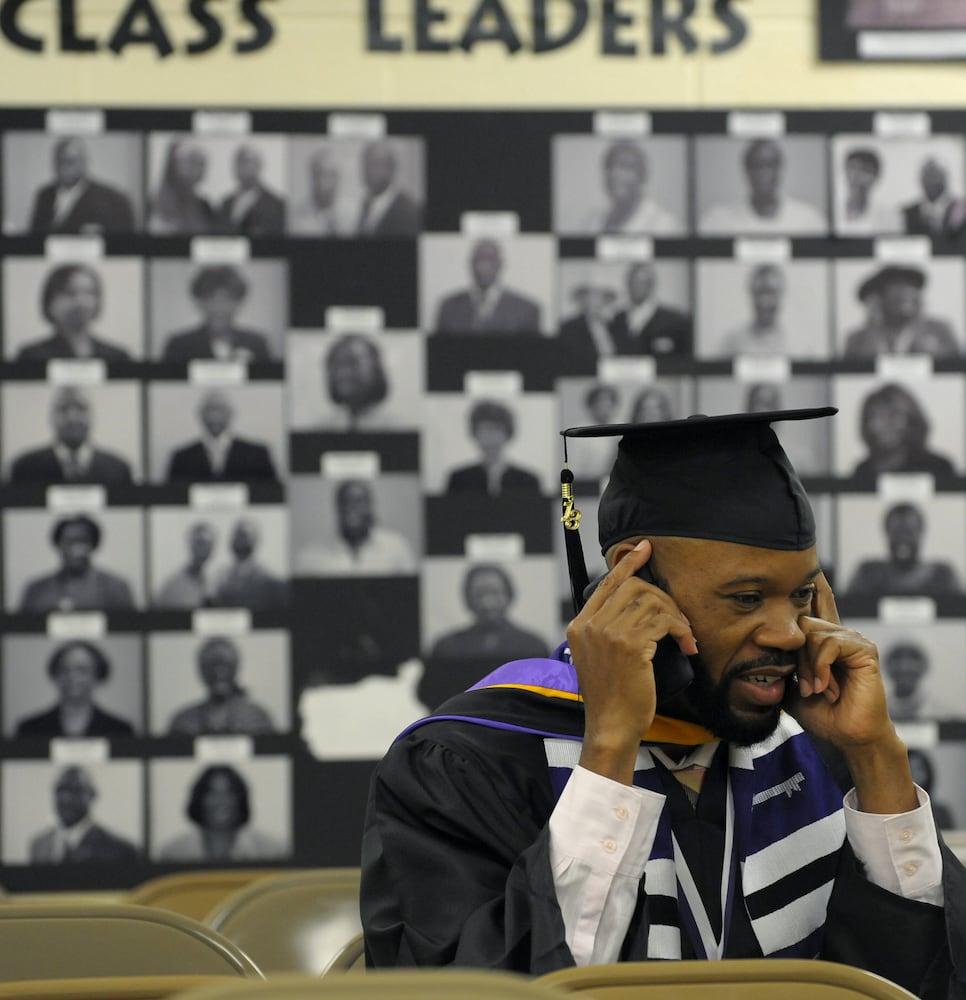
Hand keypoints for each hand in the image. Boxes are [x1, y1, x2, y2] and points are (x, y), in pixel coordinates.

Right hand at [565, 539, 696, 784]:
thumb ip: (607, 629)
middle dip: (663, 597)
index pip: (606, 583)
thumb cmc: (611, 696)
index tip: (644, 549)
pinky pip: (664, 622)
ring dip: (676, 616)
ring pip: (652, 602)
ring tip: (685, 635)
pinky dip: (682, 630)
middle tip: (678, 619)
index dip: (628, 563)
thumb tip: (639, 606)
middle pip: (633, 587)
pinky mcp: (630, 645)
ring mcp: (608, 633)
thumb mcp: (599, 657)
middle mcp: (591, 625)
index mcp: (579, 625)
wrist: (611, 726)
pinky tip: (688, 645)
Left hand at [788, 573, 915, 812]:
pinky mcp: (864, 649)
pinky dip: (819, 666)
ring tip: (813, 688)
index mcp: (821, 640)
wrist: (847, 735)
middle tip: (802, 685)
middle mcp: (837, 634)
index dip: (808, 585)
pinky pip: (829, 643)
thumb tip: (756, 646)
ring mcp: (852, 639)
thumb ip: (780, 662)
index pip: (812, 603)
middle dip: (795, 655)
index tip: (802, 567)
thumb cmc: (821, 712)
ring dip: (806, 665)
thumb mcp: (790, 683)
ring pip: (812, 633)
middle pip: (800, 623)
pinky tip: (823, 685)